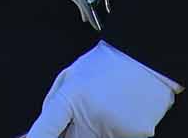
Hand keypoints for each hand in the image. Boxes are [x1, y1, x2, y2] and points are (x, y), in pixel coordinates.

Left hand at [20, 42, 178, 137]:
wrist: (148, 57)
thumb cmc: (109, 65)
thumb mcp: (72, 76)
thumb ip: (54, 106)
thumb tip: (38, 132)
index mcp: (72, 97)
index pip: (45, 130)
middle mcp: (91, 116)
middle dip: (73, 133)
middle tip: (84, 115)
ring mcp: (114, 128)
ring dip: (95, 131)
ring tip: (107, 107)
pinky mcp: (137, 135)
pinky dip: (118, 131)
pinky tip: (124, 111)